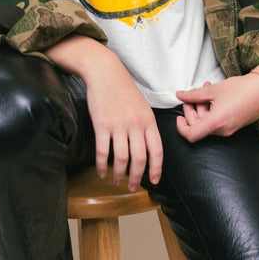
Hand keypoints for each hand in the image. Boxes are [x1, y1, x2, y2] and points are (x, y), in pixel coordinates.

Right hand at [45, 36, 162, 190]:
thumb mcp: (142, 106)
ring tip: (117, 181)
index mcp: (148, 120)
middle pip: (140, 159)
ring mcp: (118, 124)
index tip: (154, 180)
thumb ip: (147, 125)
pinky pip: (103, 151)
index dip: (156, 169)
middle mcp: (135, 124)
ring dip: (120, 174)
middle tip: (133, 187)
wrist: (105, 72)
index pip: (157, 150)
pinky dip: (102, 165)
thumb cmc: (124, 89)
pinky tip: (101, 172)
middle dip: (137, 177)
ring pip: (122, 158)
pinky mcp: (101, 124)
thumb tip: (149, 148)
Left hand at [175, 66, 258, 142]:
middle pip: (198, 127)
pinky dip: (210, 111)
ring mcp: (229, 130)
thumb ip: (193, 95)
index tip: (179, 117)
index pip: (191, 135)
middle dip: (191, 112)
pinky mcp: (233, 126)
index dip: (181, 128)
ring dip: (201, 109)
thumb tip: (180, 95)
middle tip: (190, 97)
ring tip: (204, 90)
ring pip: (207, 124)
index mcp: (216, 122)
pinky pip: (216, 123)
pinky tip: (212, 97)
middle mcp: (223, 130)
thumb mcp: (213, 90)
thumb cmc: (242, 89)